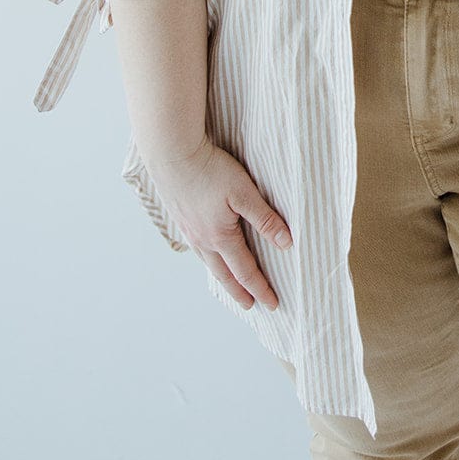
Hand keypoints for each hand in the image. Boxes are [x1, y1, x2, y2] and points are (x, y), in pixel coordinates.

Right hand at [145, 136, 292, 310]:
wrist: (172, 154)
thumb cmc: (210, 170)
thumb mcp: (244, 192)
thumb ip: (265, 218)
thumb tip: (286, 243)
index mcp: (220, 237)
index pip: (246, 271)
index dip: (261, 288)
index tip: (273, 303)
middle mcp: (202, 240)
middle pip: (225, 274)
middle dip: (240, 291)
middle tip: (250, 306)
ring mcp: (189, 231)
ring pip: (209, 262)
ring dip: (223, 277)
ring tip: (231, 285)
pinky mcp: (181, 218)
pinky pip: (197, 248)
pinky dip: (208, 259)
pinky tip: (210, 253)